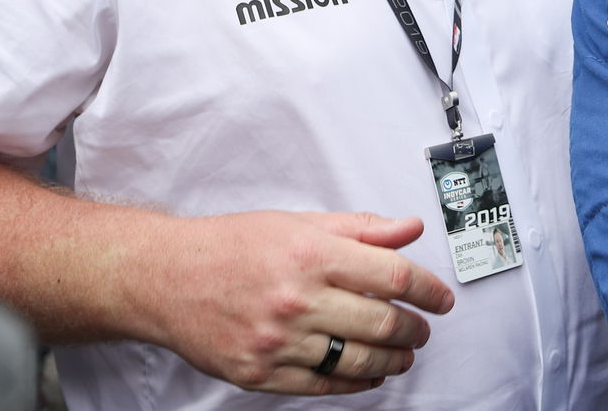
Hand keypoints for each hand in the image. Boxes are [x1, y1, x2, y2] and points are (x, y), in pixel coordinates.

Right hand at [128, 210, 453, 395]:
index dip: (428, 289)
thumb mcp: (300, 223)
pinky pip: (324, 385)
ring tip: (405, 353)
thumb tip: (410, 228)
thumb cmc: (232, 246)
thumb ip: (361, 228)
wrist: (166, 278)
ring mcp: (278, 341)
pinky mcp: (260, 373)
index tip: (441, 297)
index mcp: (311, 254)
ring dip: (393, 360)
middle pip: (382, 321)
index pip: (392, 275)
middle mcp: (297, 298)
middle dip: (415, 328)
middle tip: (425, 327)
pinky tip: (370, 375)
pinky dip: (356, 383)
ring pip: (358, 360)